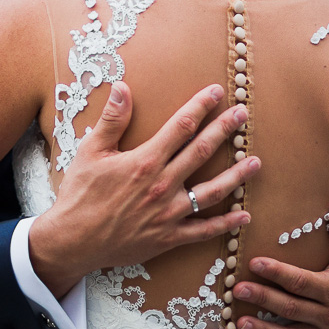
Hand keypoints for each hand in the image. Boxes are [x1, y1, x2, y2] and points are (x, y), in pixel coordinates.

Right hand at [29, 82, 258, 296]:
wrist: (73, 241)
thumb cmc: (79, 195)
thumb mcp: (91, 152)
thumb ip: (112, 120)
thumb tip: (123, 88)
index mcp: (145, 161)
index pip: (181, 127)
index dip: (200, 107)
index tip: (216, 92)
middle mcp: (162, 185)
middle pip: (202, 152)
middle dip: (225, 130)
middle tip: (244, 114)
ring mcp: (168, 213)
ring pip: (212, 191)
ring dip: (236, 175)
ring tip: (256, 162)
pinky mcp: (168, 237)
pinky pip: (203, 230)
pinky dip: (225, 224)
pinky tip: (244, 215)